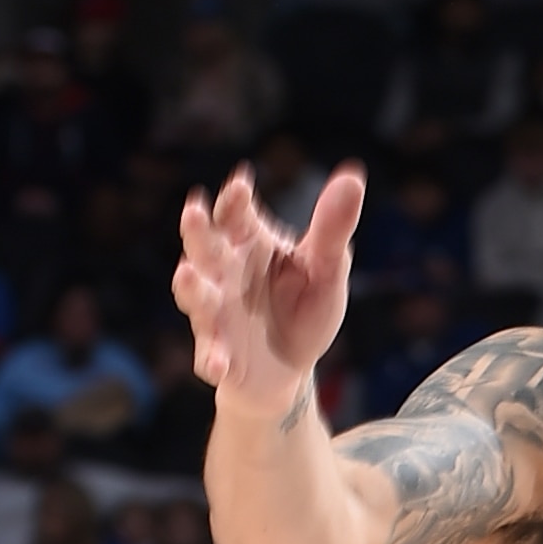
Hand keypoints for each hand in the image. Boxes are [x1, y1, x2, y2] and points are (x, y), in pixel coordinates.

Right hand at [173, 162, 365, 419]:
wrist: (291, 367)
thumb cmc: (304, 308)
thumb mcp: (326, 269)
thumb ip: (332, 228)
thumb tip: (354, 176)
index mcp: (248, 242)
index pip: (236, 213)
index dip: (237, 199)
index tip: (243, 185)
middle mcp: (223, 272)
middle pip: (204, 245)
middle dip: (197, 230)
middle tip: (194, 210)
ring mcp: (215, 312)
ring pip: (196, 295)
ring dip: (189, 286)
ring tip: (188, 274)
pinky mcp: (217, 353)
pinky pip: (210, 354)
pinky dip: (211, 358)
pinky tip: (217, 364)